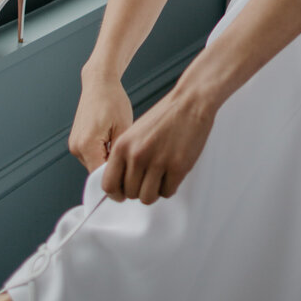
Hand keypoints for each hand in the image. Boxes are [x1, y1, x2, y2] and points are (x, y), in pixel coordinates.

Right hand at [68, 71, 133, 172]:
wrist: (100, 82)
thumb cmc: (113, 100)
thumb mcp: (124, 128)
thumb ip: (122, 154)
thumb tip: (124, 173)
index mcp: (87, 145)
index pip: (101, 177)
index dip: (119, 181)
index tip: (132, 180)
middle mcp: (76, 147)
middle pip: (97, 173)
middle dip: (114, 171)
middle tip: (131, 162)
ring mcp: (74, 145)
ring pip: (94, 165)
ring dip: (108, 162)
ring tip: (123, 148)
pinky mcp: (76, 141)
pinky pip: (91, 156)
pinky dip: (103, 154)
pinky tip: (114, 143)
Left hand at [101, 83, 214, 204]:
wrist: (190, 102)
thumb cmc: (165, 116)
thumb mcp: (134, 133)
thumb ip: (125, 156)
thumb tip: (121, 180)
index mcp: (122, 146)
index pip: (109, 185)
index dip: (117, 193)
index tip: (123, 193)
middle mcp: (137, 155)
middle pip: (130, 193)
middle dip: (139, 189)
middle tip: (149, 179)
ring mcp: (158, 162)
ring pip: (148, 197)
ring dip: (154, 191)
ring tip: (160, 177)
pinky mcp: (177, 167)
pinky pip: (168, 192)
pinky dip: (170, 187)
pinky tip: (172, 173)